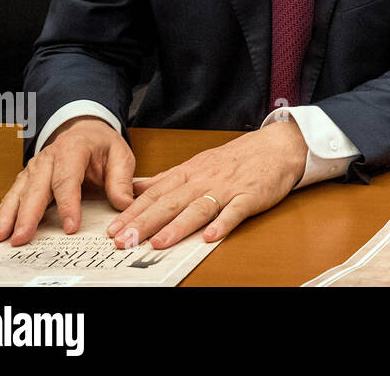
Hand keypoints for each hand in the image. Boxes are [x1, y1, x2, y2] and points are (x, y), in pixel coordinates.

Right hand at [0, 116, 134, 244]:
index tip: (70, 227)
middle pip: (36, 188)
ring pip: (18, 192)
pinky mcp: (26, 178)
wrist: (85, 130)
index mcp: (73, 149)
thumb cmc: (102, 145)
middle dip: (28, 215)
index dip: (68, 204)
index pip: (68, 179)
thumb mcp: (121, 155)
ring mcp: (34, 168)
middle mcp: (48, 158)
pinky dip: (1, 212)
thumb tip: (124, 204)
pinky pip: (12, 195)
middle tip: (21, 238)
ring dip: (7, 216)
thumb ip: (121, 180)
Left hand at [105, 121, 307, 248]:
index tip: (113, 229)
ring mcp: (227, 188)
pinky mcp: (250, 196)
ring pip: (199, 208)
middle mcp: (204, 180)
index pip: (155, 194)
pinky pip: (235, 211)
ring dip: (178, 226)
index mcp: (189, 173)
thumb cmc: (236, 159)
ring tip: (159, 243)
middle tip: (125, 240)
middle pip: (171, 202)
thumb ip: (167, 179)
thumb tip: (135, 189)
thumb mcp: (197, 164)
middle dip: (145, 223)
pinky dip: (223, 223)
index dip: (133, 212)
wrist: (275, 147)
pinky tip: (210, 237)